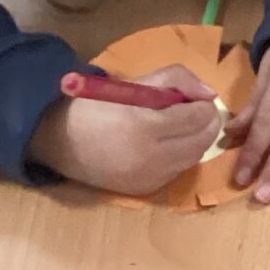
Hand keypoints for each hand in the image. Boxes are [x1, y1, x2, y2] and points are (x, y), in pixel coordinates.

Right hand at [33, 63, 222, 195]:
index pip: (196, 117)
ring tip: (183, 125)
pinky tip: (168, 143)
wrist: (59, 141)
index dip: (203, 105)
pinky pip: (177, 171)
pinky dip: (181, 156)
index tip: (198, 98)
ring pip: (194, 158)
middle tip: (197, 110)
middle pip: (201, 141)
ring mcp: (148, 178)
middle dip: (206, 123)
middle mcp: (150, 158)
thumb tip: (210, 94)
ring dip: (196, 140)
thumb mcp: (133, 82)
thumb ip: (176, 80)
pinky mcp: (145, 189)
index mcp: (143, 126)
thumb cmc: (96, 105)